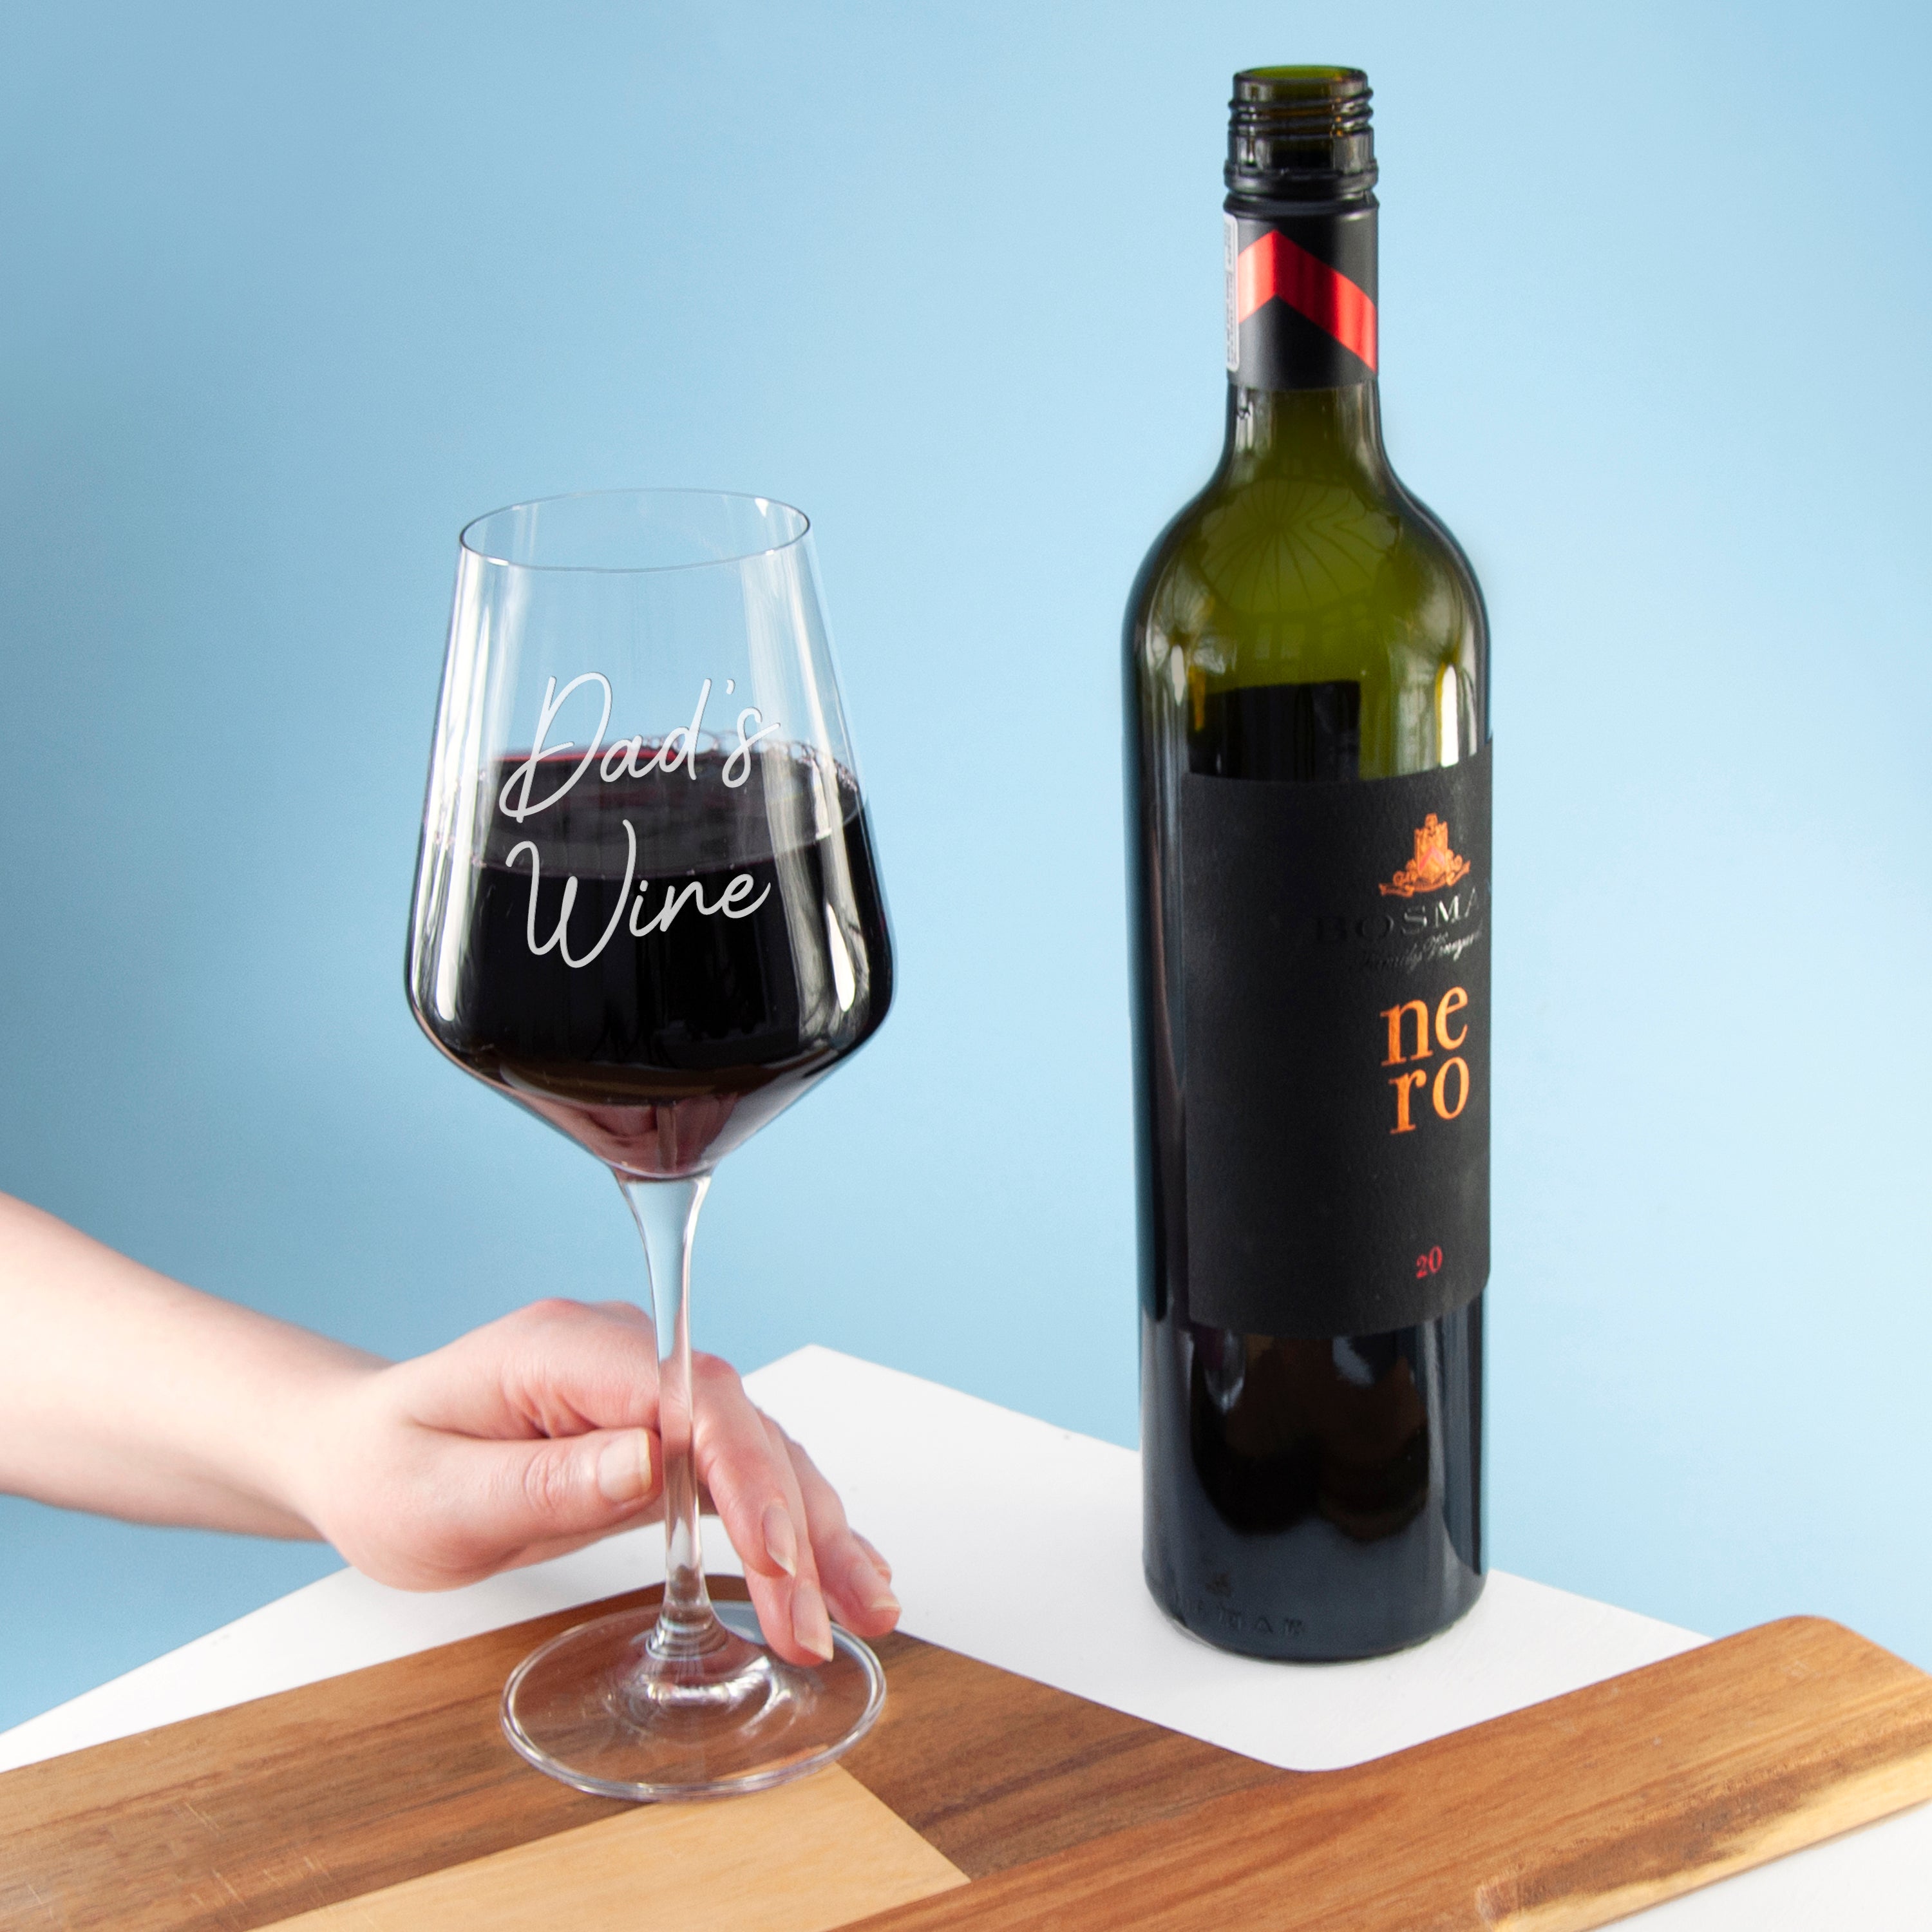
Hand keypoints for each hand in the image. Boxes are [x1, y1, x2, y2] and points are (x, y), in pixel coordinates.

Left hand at [295, 1298, 898, 1665]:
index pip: (688, 1396)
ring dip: (816, 1531)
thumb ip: (544, 1478)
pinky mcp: (664, 1437)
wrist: (361, 1454)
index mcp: (567, 1352)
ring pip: (761, 1451)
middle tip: (819, 1626)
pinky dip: (795, 1528)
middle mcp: (625, 1358)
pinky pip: (743, 1475)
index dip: (743, 1471)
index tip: (777, 1553)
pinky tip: (842, 1574)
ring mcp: (651, 1395)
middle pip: (740, 1428)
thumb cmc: (387, 1472)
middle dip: (793, 1525)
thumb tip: (651, 1458)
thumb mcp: (439, 1497)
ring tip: (866, 1610)